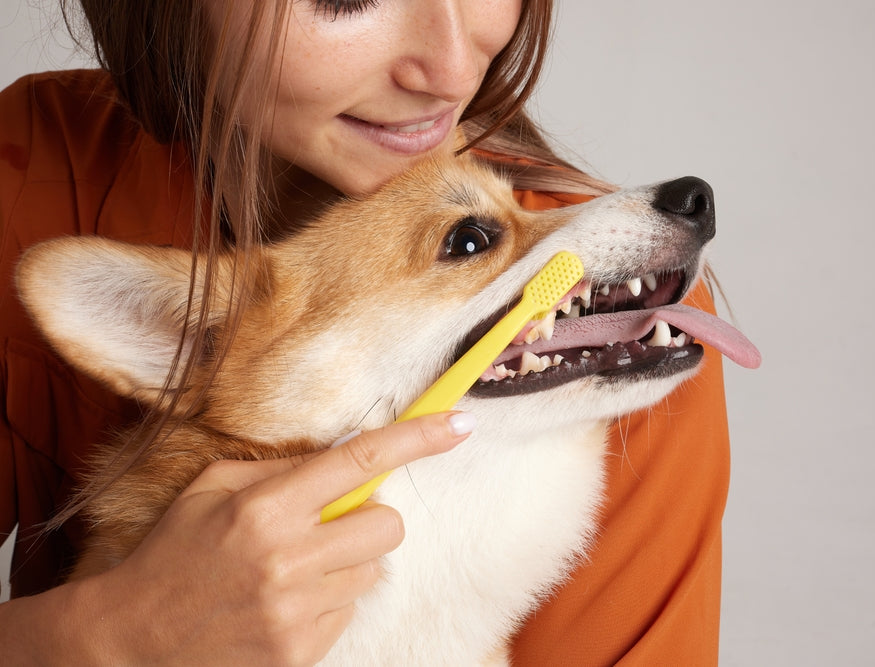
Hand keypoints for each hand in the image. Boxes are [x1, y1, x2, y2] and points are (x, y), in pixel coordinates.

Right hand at [0, 411, 473, 665]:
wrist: (132, 640)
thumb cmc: (174, 552)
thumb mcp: (212, 489)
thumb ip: (283, 469)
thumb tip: (348, 458)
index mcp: (265, 508)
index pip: (359, 461)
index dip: (417, 438)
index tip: (459, 424)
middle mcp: (288, 559)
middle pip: (388, 525)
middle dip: (370, 520)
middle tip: (332, 525)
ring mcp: (297, 612)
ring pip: (373, 571)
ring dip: (346, 564)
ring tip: (293, 571)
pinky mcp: (302, 651)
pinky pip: (349, 611)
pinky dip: (328, 602)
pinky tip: (283, 603)